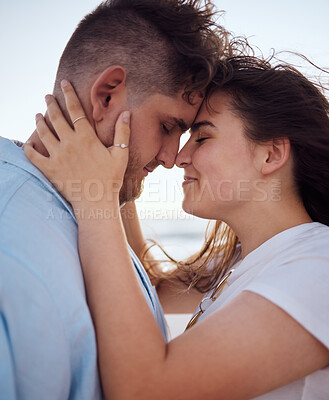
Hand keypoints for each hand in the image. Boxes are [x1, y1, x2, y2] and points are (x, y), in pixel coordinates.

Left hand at [24, 80, 129, 214]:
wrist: (96, 201)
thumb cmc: (111, 178)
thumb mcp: (121, 154)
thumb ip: (123, 132)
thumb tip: (127, 113)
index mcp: (86, 137)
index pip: (75, 109)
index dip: (69, 94)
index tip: (64, 83)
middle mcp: (69, 143)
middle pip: (56, 118)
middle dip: (51, 104)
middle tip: (47, 96)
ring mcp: (57, 156)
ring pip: (43, 133)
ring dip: (39, 122)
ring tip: (37, 115)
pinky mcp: (49, 169)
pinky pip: (34, 156)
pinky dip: (28, 149)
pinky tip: (27, 143)